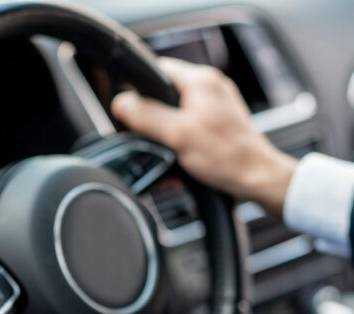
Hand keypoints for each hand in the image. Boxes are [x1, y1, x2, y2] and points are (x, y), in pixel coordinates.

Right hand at [112, 57, 297, 214]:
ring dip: (166, 135)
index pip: (158, 70)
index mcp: (201, 81)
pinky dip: (180, 142)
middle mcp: (210, 88)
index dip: (139, 90)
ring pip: (176, 114)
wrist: (257, 178)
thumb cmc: (227, 157)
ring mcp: (215, 106)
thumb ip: (147, 116)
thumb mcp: (178, 135)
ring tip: (168, 154)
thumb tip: (121, 103)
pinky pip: (189, 127)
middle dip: (152, 119)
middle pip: (165, 95)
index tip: (132, 112)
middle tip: (151, 139)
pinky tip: (179, 161)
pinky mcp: (218, 124)